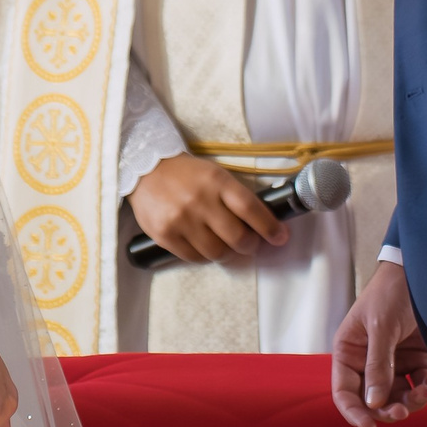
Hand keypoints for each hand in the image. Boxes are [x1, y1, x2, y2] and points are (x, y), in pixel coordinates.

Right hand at [126, 153, 285, 261]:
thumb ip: (236, 197)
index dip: (269, 227)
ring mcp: (182, 219)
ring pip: (217, 252)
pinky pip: (194, 258)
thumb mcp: (215, 174)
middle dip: (250, 245)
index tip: (280, 237)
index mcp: (217, 181)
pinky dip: (204, 256)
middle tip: (250, 243)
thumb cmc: (187, 174)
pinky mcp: (165, 234)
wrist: (145, 169)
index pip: (251, 208)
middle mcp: (200, 200)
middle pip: (237, 237)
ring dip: (227, 253)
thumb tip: (263, 224)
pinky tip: (203, 245)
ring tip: (224, 244)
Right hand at [331, 261, 426, 426]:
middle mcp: (368, 362)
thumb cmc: (390, 292)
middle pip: (373, 401)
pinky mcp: (416, 361)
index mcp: (349, 352)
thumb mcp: (381, 327)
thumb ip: (377, 366)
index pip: (345, 392)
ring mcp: (393, 363)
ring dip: (412, 401)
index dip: (354, 412)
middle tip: (403, 411)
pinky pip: (419, 386)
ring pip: (398, 398)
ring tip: (426, 390)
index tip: (369, 426)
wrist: (421, 273)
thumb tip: (373, 404)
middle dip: (388, 409)